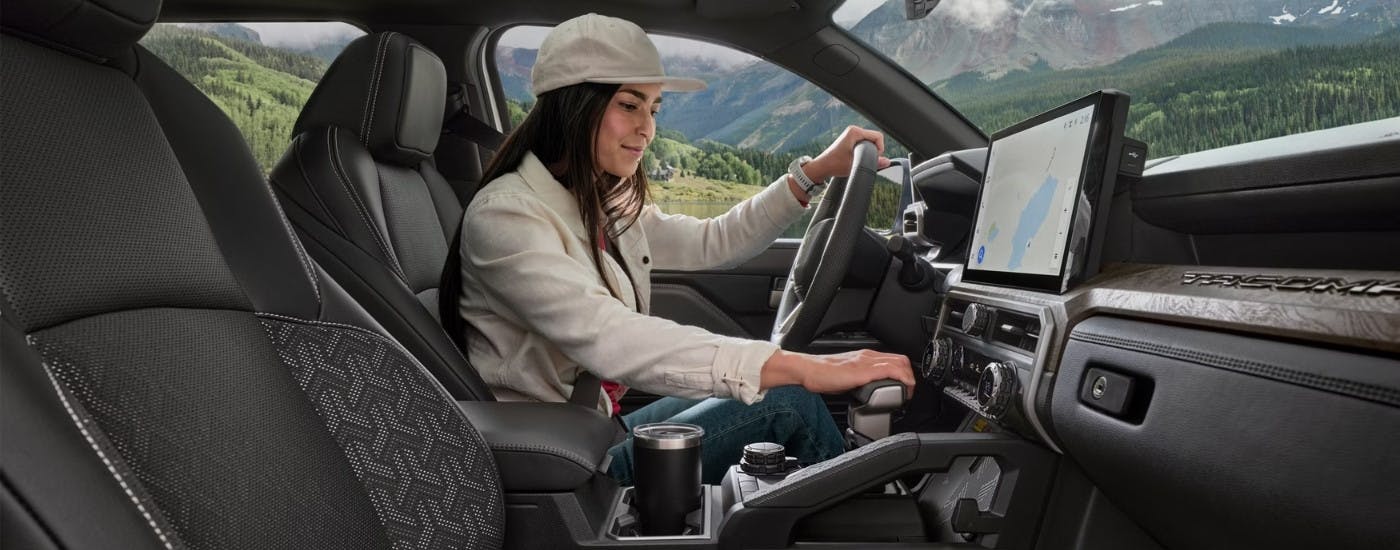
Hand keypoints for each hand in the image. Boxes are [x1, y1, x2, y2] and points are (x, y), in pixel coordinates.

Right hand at [760, 348, 915, 397]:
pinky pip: (890, 370)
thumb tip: (867, 394)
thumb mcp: (846, 377)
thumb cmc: (821, 375)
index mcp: (865, 357)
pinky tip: (901, 390)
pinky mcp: (863, 371)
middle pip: (902, 360)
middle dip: (910, 376)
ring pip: (900, 363)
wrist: (807, 370)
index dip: (904, 373)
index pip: (894, 359)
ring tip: (906, 394)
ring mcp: (866, 362)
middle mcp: (868, 356)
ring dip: (909, 379)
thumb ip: (859, 382)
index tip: (905, 387)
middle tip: (908, 392)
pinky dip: (902, 380)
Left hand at [804, 125, 891, 181]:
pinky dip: (864, 151)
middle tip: (865, 160)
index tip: (874, 158)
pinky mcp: (850, 140)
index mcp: (855, 132)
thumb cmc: (834, 164)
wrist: (822, 167)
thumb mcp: (857, 165)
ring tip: (859, 159)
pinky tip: (857, 158)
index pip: (878, 136)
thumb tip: (887, 162)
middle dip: (874, 151)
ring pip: (870, 142)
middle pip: (874, 139)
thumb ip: (874, 164)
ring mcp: (851, 134)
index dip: (880, 149)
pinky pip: (864, 143)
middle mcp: (853, 130)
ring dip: (869, 152)